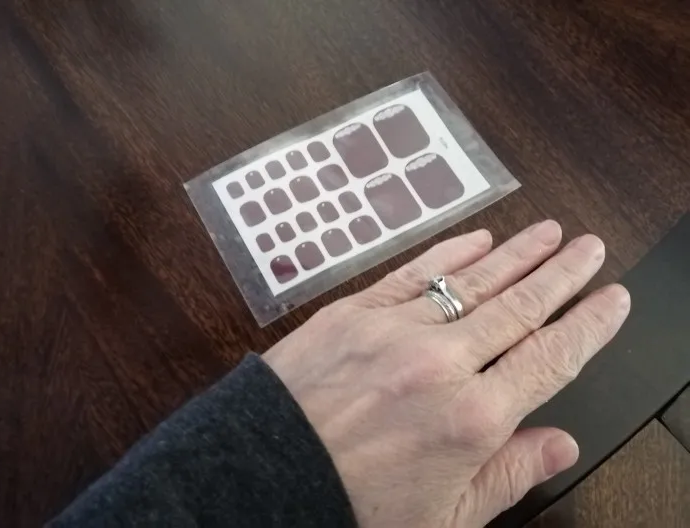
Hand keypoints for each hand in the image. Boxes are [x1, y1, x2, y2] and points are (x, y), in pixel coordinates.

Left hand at [263, 221, 629, 527]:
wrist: (264, 478)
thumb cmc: (346, 505)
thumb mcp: (443, 517)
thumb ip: (507, 475)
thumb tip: (558, 445)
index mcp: (471, 420)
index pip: (551, 359)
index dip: (589, 325)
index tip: (610, 299)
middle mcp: (440, 365)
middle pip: (519, 307)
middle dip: (561, 274)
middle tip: (588, 247)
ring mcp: (396, 331)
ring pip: (473, 282)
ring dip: (517, 254)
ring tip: (547, 233)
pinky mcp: (355, 311)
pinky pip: (414, 273)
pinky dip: (450, 254)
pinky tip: (478, 240)